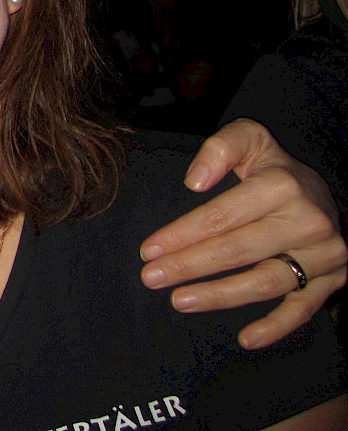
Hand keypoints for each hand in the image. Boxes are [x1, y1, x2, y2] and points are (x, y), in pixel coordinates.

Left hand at [139, 119, 346, 348]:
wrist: (322, 190)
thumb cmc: (272, 167)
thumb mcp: (249, 139)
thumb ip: (221, 148)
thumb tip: (195, 182)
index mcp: (282, 186)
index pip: (222, 216)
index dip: (182, 234)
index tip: (148, 249)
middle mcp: (308, 221)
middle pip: (238, 250)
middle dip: (189, 265)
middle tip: (151, 277)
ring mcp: (324, 254)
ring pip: (267, 281)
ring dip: (220, 296)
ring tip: (179, 300)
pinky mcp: (333, 279)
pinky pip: (304, 308)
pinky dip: (277, 327)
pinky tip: (246, 338)